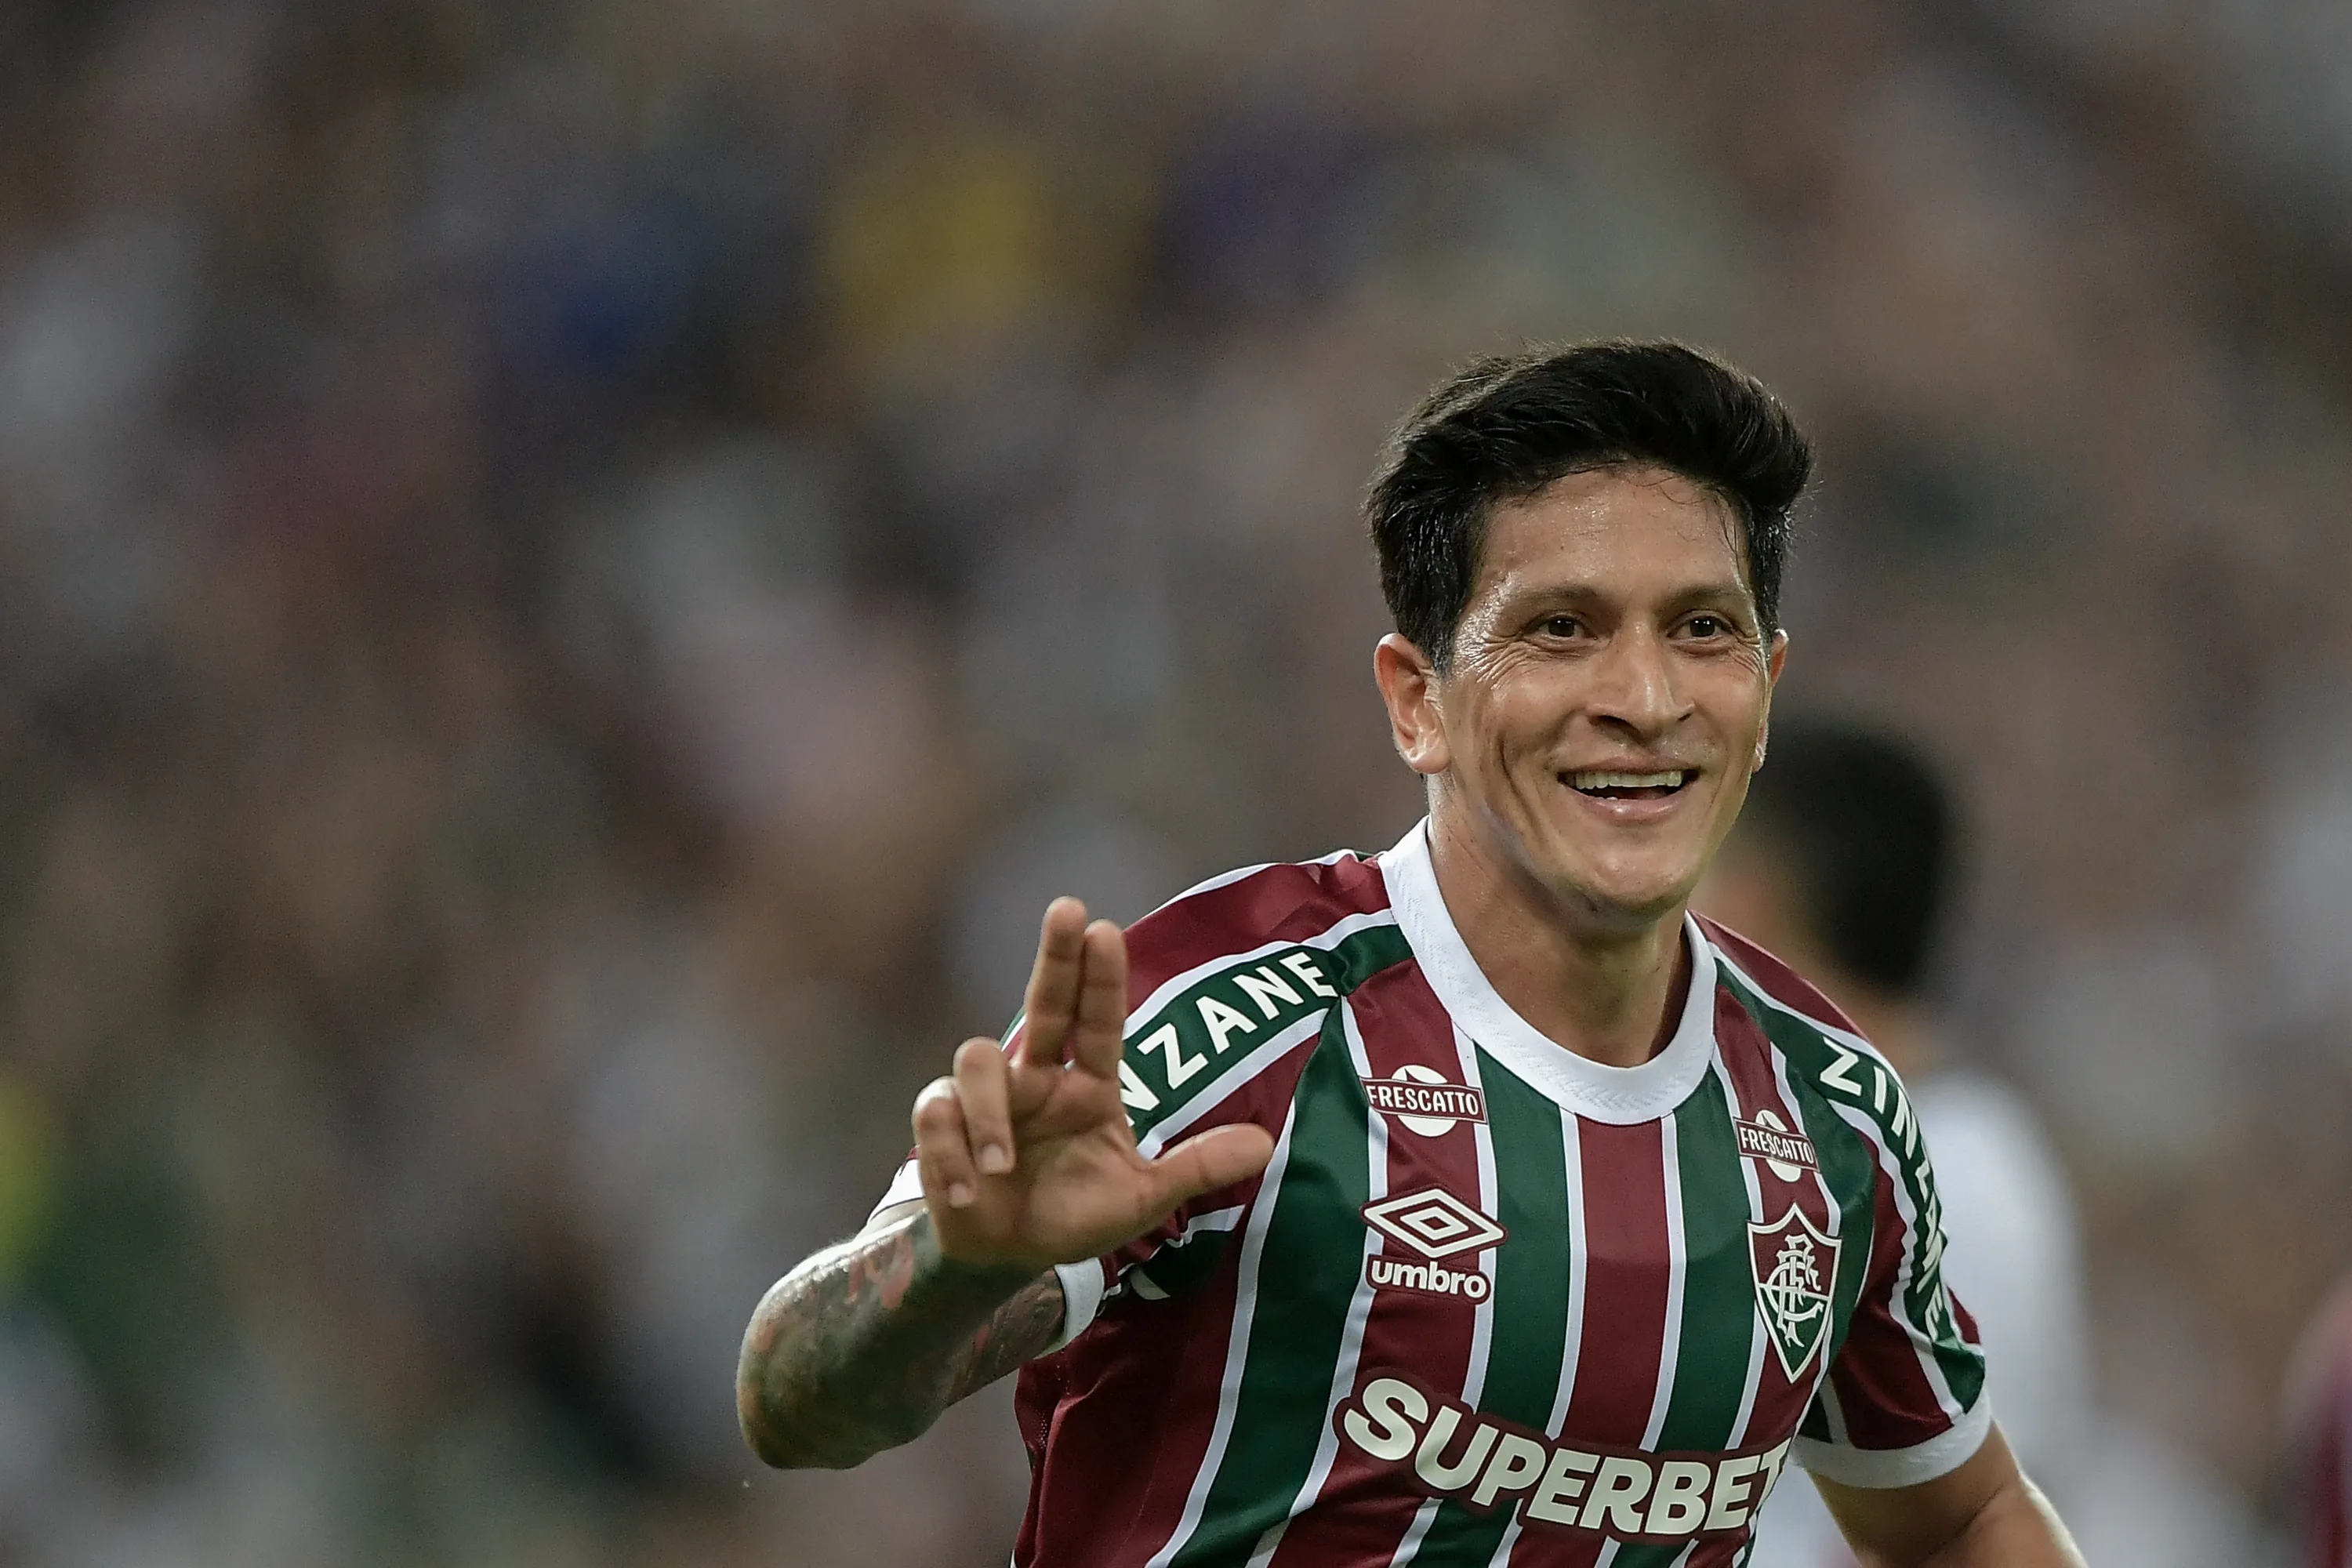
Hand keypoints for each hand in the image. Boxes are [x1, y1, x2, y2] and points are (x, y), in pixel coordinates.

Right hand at [912, 898, 1275, 1272]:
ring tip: (1001, 1166)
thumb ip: (1196, 1168)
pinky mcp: (944, 1126)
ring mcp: (989, 1098)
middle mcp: (1038, 1077)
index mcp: (1087, 1086)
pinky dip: (952, 1152)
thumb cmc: (1073, 1214)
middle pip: (1044, 1002)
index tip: (1104, 930)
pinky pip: (936, 1114)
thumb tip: (1267, 1144)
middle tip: (1068, 909)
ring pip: (977, 1059)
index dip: (1101, 978)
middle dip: (1054, 958)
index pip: (1098, 1021)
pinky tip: (968, 1192)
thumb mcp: (1142, 1198)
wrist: (1008, 1257)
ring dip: (989, 1113)